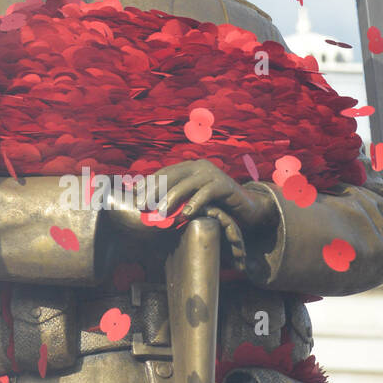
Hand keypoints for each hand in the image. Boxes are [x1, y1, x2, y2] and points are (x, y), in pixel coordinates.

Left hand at [148, 161, 277, 230]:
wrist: (248, 208)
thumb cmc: (217, 206)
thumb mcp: (194, 200)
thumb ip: (177, 199)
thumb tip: (151, 206)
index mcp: (190, 167)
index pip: (164, 172)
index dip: (149, 183)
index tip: (134, 195)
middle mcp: (200, 167)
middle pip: (172, 176)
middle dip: (155, 190)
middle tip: (142, 205)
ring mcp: (213, 174)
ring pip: (187, 185)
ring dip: (171, 199)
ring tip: (160, 212)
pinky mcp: (224, 185)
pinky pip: (206, 194)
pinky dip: (194, 204)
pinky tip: (184, 216)